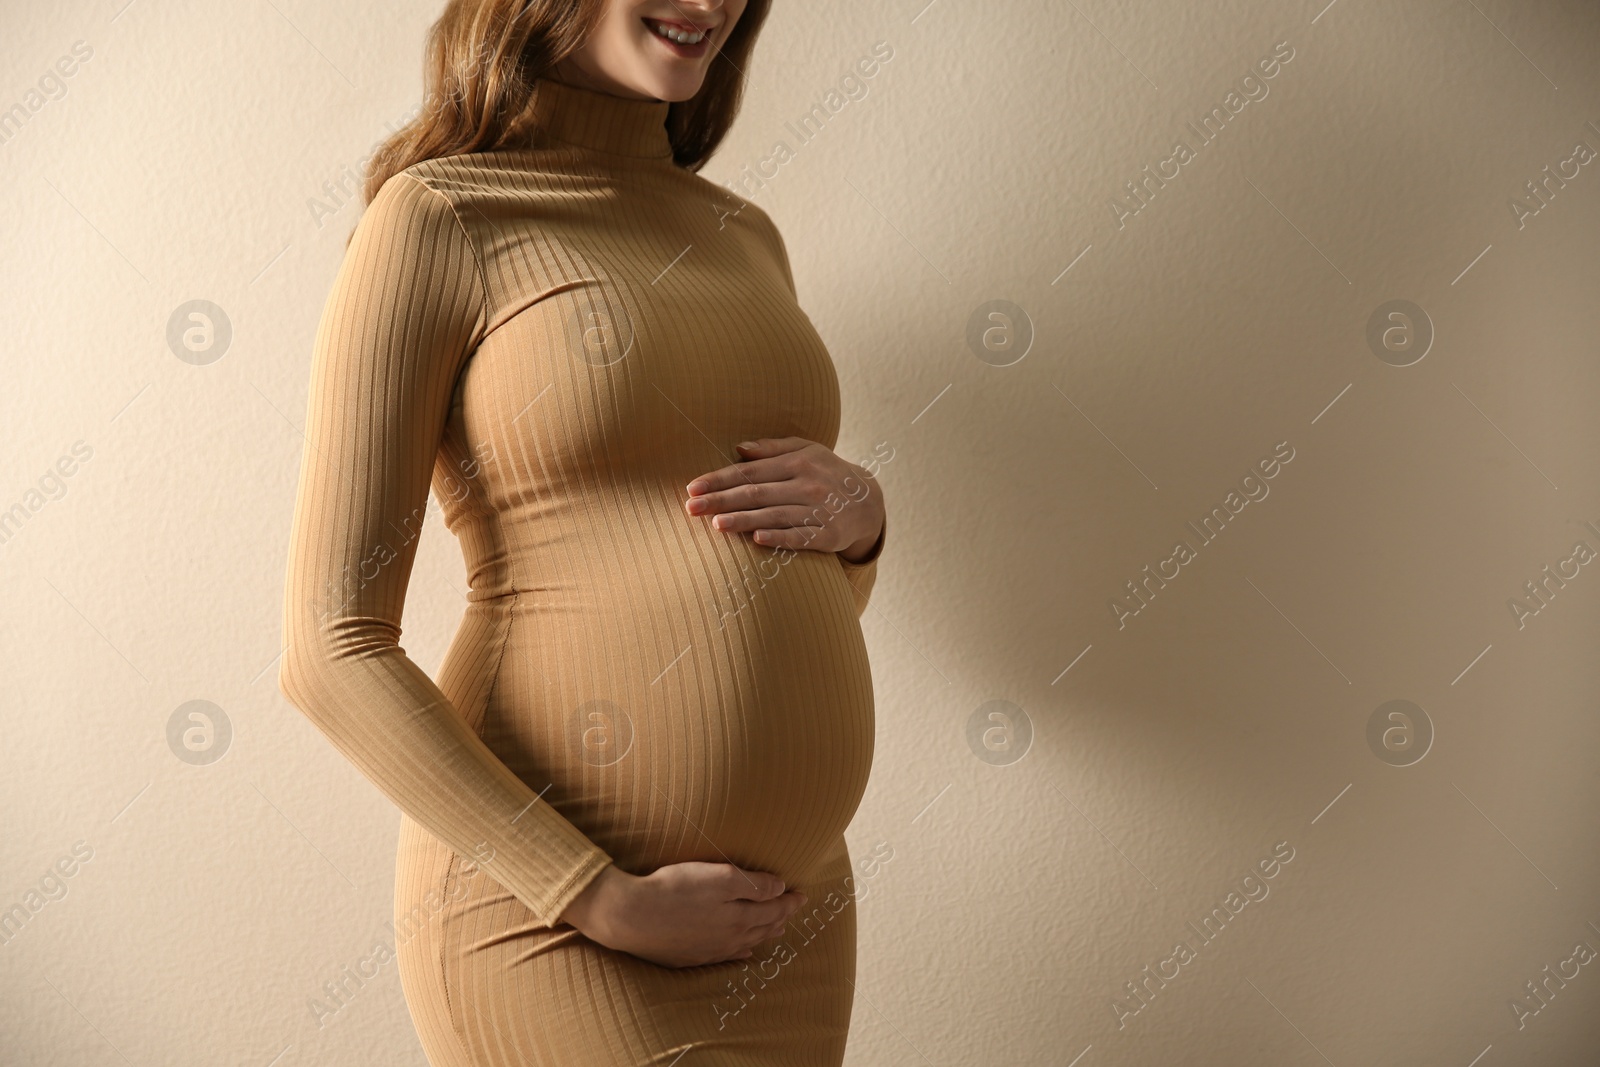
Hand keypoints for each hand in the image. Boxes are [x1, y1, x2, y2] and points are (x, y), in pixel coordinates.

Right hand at [558, 861, 808, 967]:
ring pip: (747, 942)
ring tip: (777, 928)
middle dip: (781, 917)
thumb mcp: (717, 877)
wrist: (630, 916)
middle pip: (763, 927)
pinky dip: (741, 951)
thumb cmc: (673, 889)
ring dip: (764, 934)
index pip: (773, 908)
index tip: (802, 894)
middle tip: (793, 909)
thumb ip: (752, 884)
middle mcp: (729, 937)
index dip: (790, 901)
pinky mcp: (690, 955)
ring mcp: (709, 950)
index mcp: (739, 916)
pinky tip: (744, 952)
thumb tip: (781, 889)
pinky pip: (726, 956)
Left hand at [684, 437, 885, 561]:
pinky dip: (779, 537)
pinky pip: (800, 537)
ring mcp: (819, 510)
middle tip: (691, 508)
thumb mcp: (807, 450)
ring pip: (774, 515)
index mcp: (798, 461)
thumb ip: (773, 448)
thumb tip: (739, 448)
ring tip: (716, 524)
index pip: (750, 471)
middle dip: (721, 500)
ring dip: (744, 520)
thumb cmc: (827, 473)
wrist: (867, 502)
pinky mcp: (828, 534)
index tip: (692, 487)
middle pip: (757, 493)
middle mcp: (808, 484)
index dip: (720, 479)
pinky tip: (757, 539)